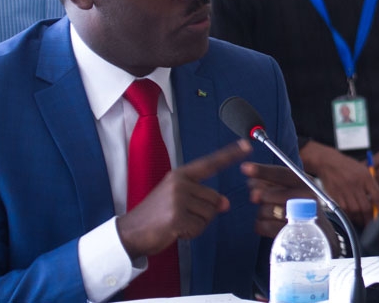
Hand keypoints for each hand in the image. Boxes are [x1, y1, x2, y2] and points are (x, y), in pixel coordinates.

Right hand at [117, 139, 251, 259]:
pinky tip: (175, 230)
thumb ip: (202, 197)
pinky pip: (199, 228)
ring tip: (176, 222)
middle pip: (214, 199)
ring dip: (196, 224)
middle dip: (203, 213)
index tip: (246, 145)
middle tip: (180, 215)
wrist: (131, 231)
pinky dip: (190, 234)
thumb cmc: (155, 215)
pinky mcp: (177, 217)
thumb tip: (225, 203)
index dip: (229, 155)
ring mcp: (178, 199)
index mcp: (180, 175)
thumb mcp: (178, 200)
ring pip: (209, 215)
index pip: (209, 163)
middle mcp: (180, 183)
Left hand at [241, 163, 341, 255]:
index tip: (244, 168)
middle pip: (267, 194)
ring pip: (264, 210)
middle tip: (259, 199)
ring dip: (261, 212)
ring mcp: (301, 217)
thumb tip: (251, 181)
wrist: (319, 236)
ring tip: (271, 214)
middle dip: (259, 197)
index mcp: (305, 182)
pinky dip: (261, 225)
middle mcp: (307, 197)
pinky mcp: (293, 234)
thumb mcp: (289, 189)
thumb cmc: (298, 207)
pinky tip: (269, 224)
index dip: (262, 170)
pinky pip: (264, 226)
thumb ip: (270, 182)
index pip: (281, 174)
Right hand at [301, 141, 378, 226]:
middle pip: (366, 206)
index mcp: (365, 177)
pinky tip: (353, 215)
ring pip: (355, 210)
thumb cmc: (347, 166)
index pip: (378, 197)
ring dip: (360, 218)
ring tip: (364, 221)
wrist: (327, 161)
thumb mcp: (365, 172)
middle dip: (371, 218)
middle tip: (374, 223)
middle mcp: (355, 184)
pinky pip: (344, 209)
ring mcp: (344, 189)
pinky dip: (350, 215)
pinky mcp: (335, 194)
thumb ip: (376, 188)